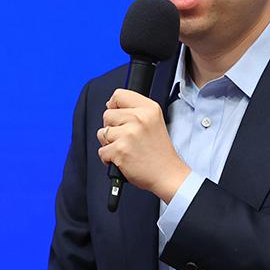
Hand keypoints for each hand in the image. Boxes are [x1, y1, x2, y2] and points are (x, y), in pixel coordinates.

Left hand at [97, 88, 190, 202]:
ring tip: (125, 149)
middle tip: (126, 138)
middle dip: (111, 127)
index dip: (114, 106)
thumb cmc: (159, 151)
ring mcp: (129, 134)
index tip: (118, 116)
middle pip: (107, 114)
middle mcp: (139, 118)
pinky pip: (101, 151)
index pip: (119, 95)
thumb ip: (135, 110)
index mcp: (149, 108)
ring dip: (109, 143)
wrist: (167, 174)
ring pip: (102, 133)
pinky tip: (123, 159)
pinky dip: (108, 158)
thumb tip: (109, 105)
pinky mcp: (120, 150)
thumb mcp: (154, 121)